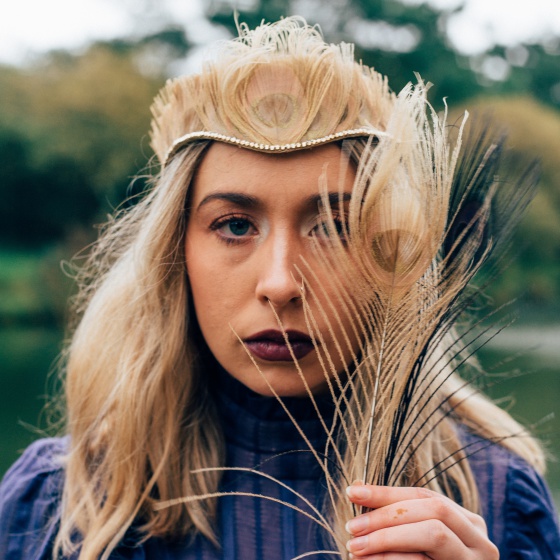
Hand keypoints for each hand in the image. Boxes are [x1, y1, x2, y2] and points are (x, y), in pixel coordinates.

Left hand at [345, 483, 498, 558]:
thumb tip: (358, 488)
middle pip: (432, 510)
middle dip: (387, 515)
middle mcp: (480, 543)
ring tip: (355, 546)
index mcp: (468, 524)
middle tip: (352, 527)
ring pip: (433, 534)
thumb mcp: (415, 539)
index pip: (423, 495)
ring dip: (387, 537)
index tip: (352, 492)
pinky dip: (393, 559)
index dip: (386, 492)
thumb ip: (396, 516)